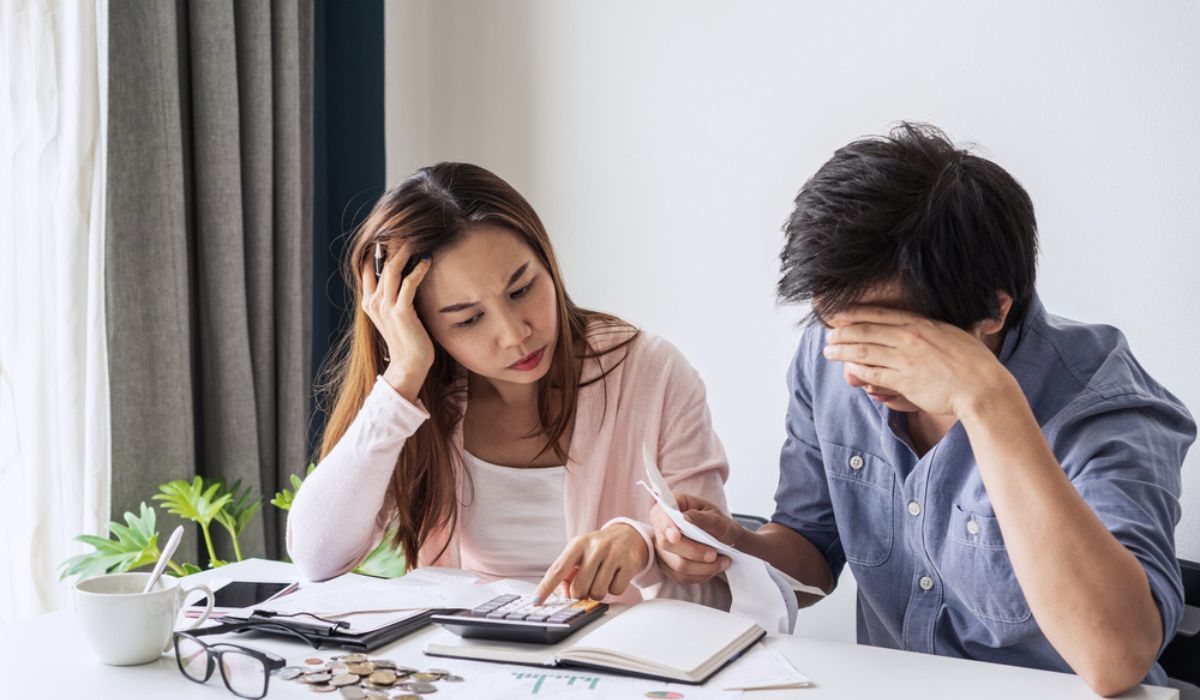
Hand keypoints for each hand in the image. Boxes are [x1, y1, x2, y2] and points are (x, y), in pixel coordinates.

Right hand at [359, 244, 433, 401]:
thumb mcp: (396, 314)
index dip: (377, 248)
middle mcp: (373, 302)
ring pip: (393, 270)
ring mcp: (385, 307)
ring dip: (406, 251)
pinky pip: (408, 283)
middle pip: (381, 264)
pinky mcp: (401, 312)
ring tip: (418, 238)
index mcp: (368, 301)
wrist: (409, 364)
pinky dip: (418, 269)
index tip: (391, 232)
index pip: (366, 267)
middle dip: (394, 244)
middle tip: (408, 228)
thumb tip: (406, 273)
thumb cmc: (408, 338)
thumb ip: (395, 295)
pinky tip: (427, 260)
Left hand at [533, 524, 649, 601]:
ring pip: (598, 592)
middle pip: (579, 588)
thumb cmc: (598, 550)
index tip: (536, 601)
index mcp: (578, 544)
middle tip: (587, 583)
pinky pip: (616, 591)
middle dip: (581, 593)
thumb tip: (566, 597)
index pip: (558, 569)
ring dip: (598, 592)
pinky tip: (615, 576)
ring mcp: (614, 553)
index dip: (545, 587)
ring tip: (601, 579)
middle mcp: (595, 546)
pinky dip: (614, 588)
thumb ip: (567, 576)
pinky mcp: (630, 562)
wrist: (630, 536)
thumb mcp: (580, 555)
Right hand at [649, 494, 733, 583]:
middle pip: (666, 543)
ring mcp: (662, 548)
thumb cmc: (719, 525)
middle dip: (694, 552)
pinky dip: (701, 575)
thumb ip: (702, 519)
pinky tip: (712, 568)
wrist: (725, 542)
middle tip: (715, 554)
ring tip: (722, 561)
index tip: (676, 536)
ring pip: (676, 564)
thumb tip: (685, 518)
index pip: (660, 514)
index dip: (666, 525)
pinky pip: (681, 576)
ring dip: (703, 567)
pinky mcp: (668, 566)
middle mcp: (662, 527)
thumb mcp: (718, 518)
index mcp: (672, 506)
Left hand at [822, 306, 1017, 417]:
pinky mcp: (904, 381)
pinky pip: (873, 374)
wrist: (983, 388)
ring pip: (864, 351)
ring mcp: (905, 359)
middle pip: (865, 331)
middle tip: (828, 335)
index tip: (839, 314)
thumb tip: (942, 323)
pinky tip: (848, 370)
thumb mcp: (959, 334)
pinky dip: (858, 371)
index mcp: (922, 323)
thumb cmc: (976, 363)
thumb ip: (941, 329)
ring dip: (842, 351)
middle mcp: (910, 338)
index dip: (855, 313)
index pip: (880, 314)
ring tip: (828, 352)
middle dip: (842, 332)